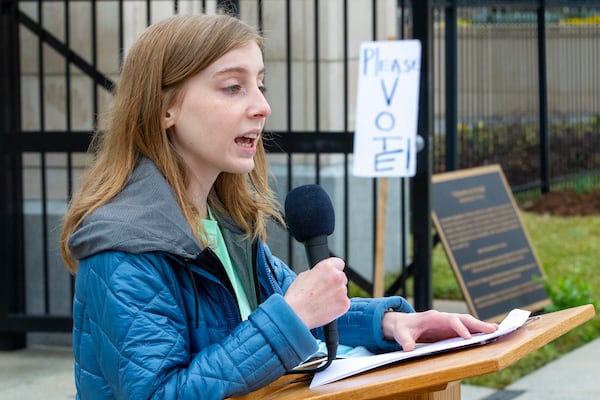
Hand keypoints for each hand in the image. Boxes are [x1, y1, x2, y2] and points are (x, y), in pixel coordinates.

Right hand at [285, 257, 349, 329]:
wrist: (296, 314)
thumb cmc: (296, 297)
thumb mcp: (303, 276)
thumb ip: (317, 272)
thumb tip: (322, 275)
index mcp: (326, 266)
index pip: (339, 263)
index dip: (334, 270)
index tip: (332, 275)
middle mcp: (337, 276)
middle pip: (342, 277)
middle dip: (335, 283)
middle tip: (324, 292)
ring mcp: (342, 290)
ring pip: (343, 291)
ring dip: (336, 295)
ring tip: (322, 302)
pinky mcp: (345, 303)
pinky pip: (344, 303)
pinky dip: (337, 306)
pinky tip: (326, 308)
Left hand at [382, 310, 498, 350]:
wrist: (403, 323)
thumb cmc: (403, 328)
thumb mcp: (401, 334)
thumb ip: (404, 340)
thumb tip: (407, 348)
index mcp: (433, 317)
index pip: (449, 320)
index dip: (459, 328)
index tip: (467, 337)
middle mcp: (443, 318)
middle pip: (463, 318)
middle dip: (477, 324)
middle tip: (493, 329)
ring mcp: (448, 323)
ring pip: (467, 322)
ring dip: (481, 327)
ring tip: (496, 331)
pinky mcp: (451, 330)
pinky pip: (466, 329)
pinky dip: (477, 331)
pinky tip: (488, 335)